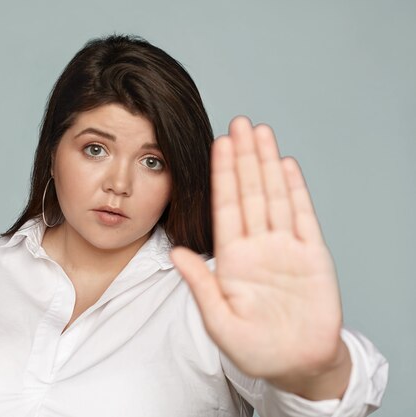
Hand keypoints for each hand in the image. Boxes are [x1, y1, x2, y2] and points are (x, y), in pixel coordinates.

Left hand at [170, 116, 349, 397]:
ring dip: (267, 164)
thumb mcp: (219, 321)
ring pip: (275, 196)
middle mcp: (258, 246)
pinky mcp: (313, 256)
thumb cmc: (255, 351)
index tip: (217, 145)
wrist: (297, 367)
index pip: (225, 207)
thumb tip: (178, 253)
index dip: (222, 175)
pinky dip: (296, 190)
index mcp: (233, 259)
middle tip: (238, 123)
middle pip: (249, 192)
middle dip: (243, 158)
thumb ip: (201, 285)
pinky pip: (304, 217)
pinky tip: (286, 165)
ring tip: (260, 132)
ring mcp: (286, 248)